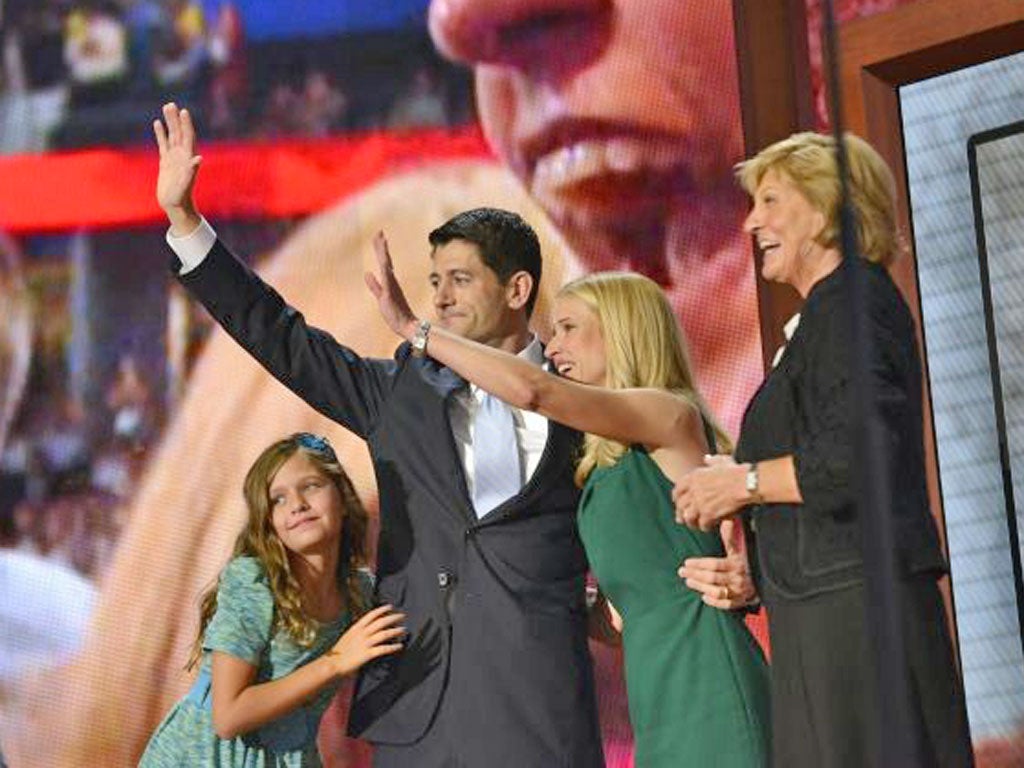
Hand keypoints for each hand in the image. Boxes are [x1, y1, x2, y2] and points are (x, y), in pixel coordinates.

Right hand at [153, 102, 201, 234]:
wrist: (175, 206)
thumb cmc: (181, 197)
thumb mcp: (186, 184)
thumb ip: (192, 171)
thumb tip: (198, 158)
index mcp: (188, 158)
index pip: (188, 137)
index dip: (186, 125)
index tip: (184, 111)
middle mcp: (182, 156)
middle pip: (179, 133)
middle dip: (176, 119)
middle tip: (171, 104)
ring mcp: (174, 158)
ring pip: (171, 136)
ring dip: (169, 122)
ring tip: (166, 107)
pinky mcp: (165, 162)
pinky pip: (163, 144)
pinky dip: (160, 133)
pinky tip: (157, 123)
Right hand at [327, 604, 404, 677]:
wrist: (332, 664)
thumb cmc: (338, 653)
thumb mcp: (347, 637)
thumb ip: (357, 632)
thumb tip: (365, 629)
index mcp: (356, 628)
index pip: (371, 615)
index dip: (381, 610)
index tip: (390, 606)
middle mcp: (361, 634)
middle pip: (380, 622)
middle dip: (393, 617)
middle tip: (402, 616)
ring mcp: (365, 643)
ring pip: (384, 634)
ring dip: (396, 631)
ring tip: (404, 630)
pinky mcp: (367, 654)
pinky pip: (383, 649)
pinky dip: (393, 647)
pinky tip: (400, 646)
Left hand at [364, 231, 418, 339]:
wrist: (406, 325)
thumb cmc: (395, 313)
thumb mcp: (381, 296)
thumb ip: (374, 285)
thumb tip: (367, 273)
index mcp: (389, 281)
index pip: (384, 262)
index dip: (381, 249)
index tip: (379, 236)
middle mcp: (392, 281)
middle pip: (385, 259)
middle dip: (381, 245)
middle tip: (379, 231)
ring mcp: (392, 286)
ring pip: (386, 265)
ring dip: (383, 252)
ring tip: (381, 239)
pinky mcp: (390, 293)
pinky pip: (386, 279)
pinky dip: (385, 269)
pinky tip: (383, 260)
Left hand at [673, 454, 746, 530]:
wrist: (745, 483)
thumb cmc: (736, 472)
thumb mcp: (721, 461)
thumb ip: (711, 461)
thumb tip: (707, 458)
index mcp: (694, 477)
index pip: (677, 489)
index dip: (676, 497)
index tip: (676, 502)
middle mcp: (693, 490)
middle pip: (680, 505)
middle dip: (680, 513)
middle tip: (681, 519)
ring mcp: (699, 503)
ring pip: (688, 517)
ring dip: (692, 522)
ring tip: (696, 525)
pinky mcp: (708, 514)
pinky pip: (702, 524)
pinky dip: (705, 527)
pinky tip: (709, 527)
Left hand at [678, 519, 757, 608]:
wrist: (764, 581)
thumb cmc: (745, 564)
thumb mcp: (738, 551)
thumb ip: (730, 539)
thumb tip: (727, 522)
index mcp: (736, 564)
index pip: (714, 564)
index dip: (699, 564)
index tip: (686, 562)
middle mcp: (738, 578)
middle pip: (712, 578)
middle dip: (695, 574)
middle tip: (681, 572)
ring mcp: (739, 591)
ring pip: (717, 591)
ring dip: (701, 587)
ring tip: (688, 581)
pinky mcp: (740, 602)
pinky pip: (726, 604)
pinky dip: (714, 601)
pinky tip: (704, 596)